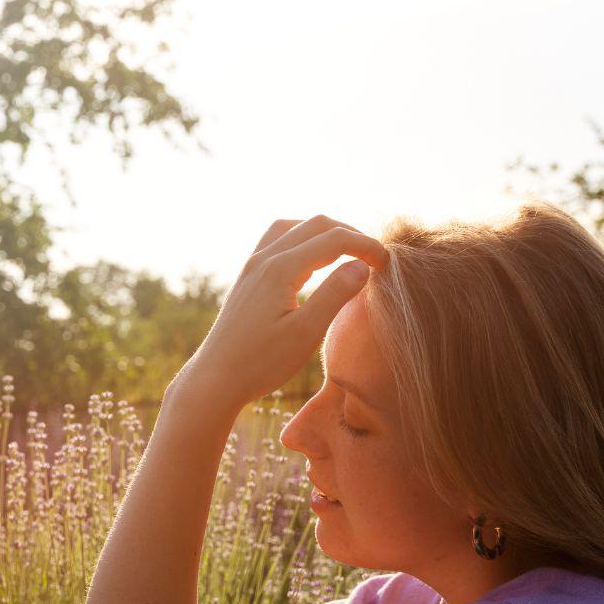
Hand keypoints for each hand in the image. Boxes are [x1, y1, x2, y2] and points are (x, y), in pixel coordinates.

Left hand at [169, 215, 388, 414]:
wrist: (215, 379)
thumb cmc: (261, 363)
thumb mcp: (305, 333)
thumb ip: (335, 295)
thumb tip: (362, 265)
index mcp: (281, 268)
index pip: (335, 239)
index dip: (366, 246)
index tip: (388, 265)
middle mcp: (264, 258)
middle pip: (315, 224)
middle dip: (350, 234)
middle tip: (373, 256)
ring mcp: (252, 266)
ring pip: (293, 227)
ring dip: (324, 232)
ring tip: (347, 251)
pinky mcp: (247, 278)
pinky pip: (276, 241)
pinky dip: (302, 239)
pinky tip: (311, 260)